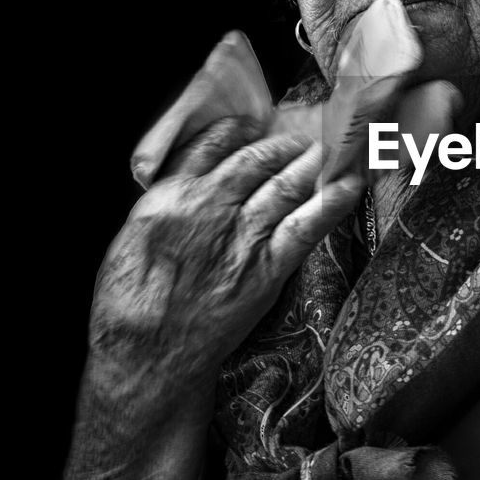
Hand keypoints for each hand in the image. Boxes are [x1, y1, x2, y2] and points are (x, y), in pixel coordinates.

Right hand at [88, 114, 362, 422]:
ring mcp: (243, 235)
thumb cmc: (128, 303)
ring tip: (330, 147)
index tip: (258, 125)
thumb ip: (164, 207)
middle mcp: (210, 205)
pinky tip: (351, 184)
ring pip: (285, 183)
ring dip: (311, 162)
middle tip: (305, 134)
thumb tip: (185, 189)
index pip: (214, 144)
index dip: (242, 131)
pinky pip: (306, 226)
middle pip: (257, 158)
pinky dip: (331, 203)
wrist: (148, 354)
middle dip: (284, 143)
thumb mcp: (131, 239)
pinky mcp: (267, 268)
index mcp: (172, 195)